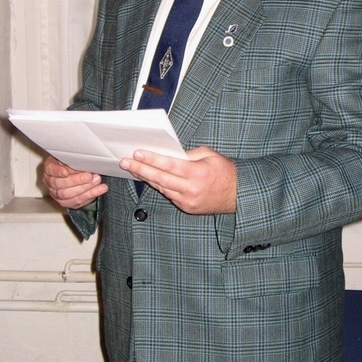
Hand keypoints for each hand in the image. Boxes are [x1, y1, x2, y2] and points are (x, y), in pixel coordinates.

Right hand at [42, 155, 107, 208]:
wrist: (77, 174)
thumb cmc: (73, 163)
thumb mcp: (72, 157)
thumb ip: (75, 159)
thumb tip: (85, 160)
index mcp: (49, 167)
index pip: (50, 169)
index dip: (57, 171)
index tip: (66, 172)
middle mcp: (50, 182)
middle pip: (59, 184)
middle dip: (77, 180)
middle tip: (90, 176)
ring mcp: (56, 194)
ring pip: (67, 195)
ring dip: (85, 189)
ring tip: (97, 182)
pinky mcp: (66, 202)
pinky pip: (76, 201)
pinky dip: (90, 195)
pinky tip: (99, 190)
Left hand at [119, 146, 236, 214]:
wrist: (237, 195)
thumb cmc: (224, 171)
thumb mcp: (210, 155)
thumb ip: (189, 154)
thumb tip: (170, 154)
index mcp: (197, 173)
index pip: (169, 165)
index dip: (151, 159)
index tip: (137, 153)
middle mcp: (191, 189)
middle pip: (160, 178)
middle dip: (140, 169)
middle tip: (124, 162)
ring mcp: (188, 201)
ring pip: (162, 188)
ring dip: (147, 178)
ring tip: (133, 168)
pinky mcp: (187, 208)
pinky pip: (169, 195)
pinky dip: (160, 186)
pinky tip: (150, 178)